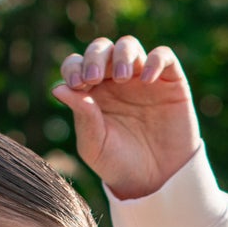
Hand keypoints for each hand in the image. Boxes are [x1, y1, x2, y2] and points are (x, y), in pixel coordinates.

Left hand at [51, 35, 200, 200]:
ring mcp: (142, 77)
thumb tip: (58, 89)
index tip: (77, 84)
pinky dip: (155, 60)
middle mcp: (114, 80)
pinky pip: (163, 56)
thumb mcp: (95, 145)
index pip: (77, 65)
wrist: (155, 181)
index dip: (74, 67)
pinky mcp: (170, 80)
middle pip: (101, 49)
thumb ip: (82, 116)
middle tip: (95, 77)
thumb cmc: (119, 164)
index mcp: (91, 92)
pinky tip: (147, 79)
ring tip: (122, 78)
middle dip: (95, 57)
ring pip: (128, 45)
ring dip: (122, 55)